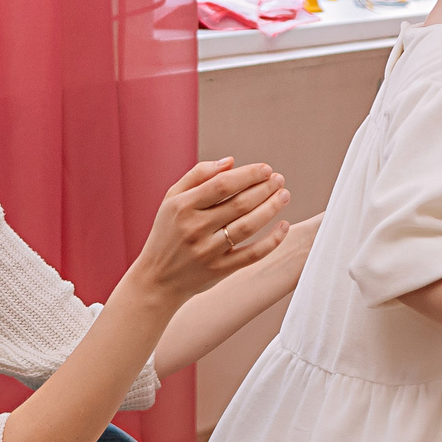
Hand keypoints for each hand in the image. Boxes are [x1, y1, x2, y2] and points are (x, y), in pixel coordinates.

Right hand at [129, 158, 290, 303]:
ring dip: (271, 208)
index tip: (266, 169)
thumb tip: (230, 162)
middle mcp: (195, 228)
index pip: (222, 185)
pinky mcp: (220, 270)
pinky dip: (272, 241)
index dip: (248, 174)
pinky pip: (252, 254)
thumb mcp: (171, 199)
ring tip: (284, 196)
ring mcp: (208, 251)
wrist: (157, 279)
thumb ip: (197, 175)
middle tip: (279, 180)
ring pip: (248, 226)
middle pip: (239, 204)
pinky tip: (284, 226)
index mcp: (183, 207)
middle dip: (265, 188)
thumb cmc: (167, 233)